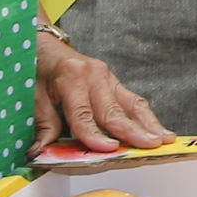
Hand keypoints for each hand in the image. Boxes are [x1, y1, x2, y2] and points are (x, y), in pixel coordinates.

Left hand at [36, 31, 170, 154]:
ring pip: (131, 104)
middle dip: (134, 131)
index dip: (95, 134)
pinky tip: (156, 128)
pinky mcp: (113, 80)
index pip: (84, 113)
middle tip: (149, 145)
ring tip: (163, 138)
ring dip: (149, 123)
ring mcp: (107, 76)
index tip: (108, 149)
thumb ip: (43, 124)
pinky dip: (145, 116)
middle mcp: (93, 74)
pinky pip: (132, 100)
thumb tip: (42, 151)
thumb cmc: (38, 69)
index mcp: (71, 76)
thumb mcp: (33, 96)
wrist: (45, 46)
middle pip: (114, 109)